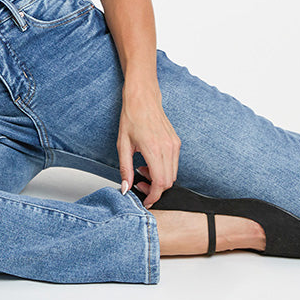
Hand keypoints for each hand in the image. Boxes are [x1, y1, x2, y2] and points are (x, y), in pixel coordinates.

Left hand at [117, 81, 180, 207]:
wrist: (142, 98)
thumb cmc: (131, 117)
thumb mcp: (123, 145)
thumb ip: (125, 169)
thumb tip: (125, 188)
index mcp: (154, 149)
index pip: (160, 183)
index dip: (153, 196)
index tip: (146, 201)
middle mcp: (168, 148)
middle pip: (168, 182)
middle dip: (155, 189)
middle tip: (140, 184)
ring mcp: (174, 145)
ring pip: (172, 174)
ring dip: (159, 179)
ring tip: (142, 170)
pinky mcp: (176, 142)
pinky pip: (174, 164)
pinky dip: (163, 170)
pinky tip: (149, 162)